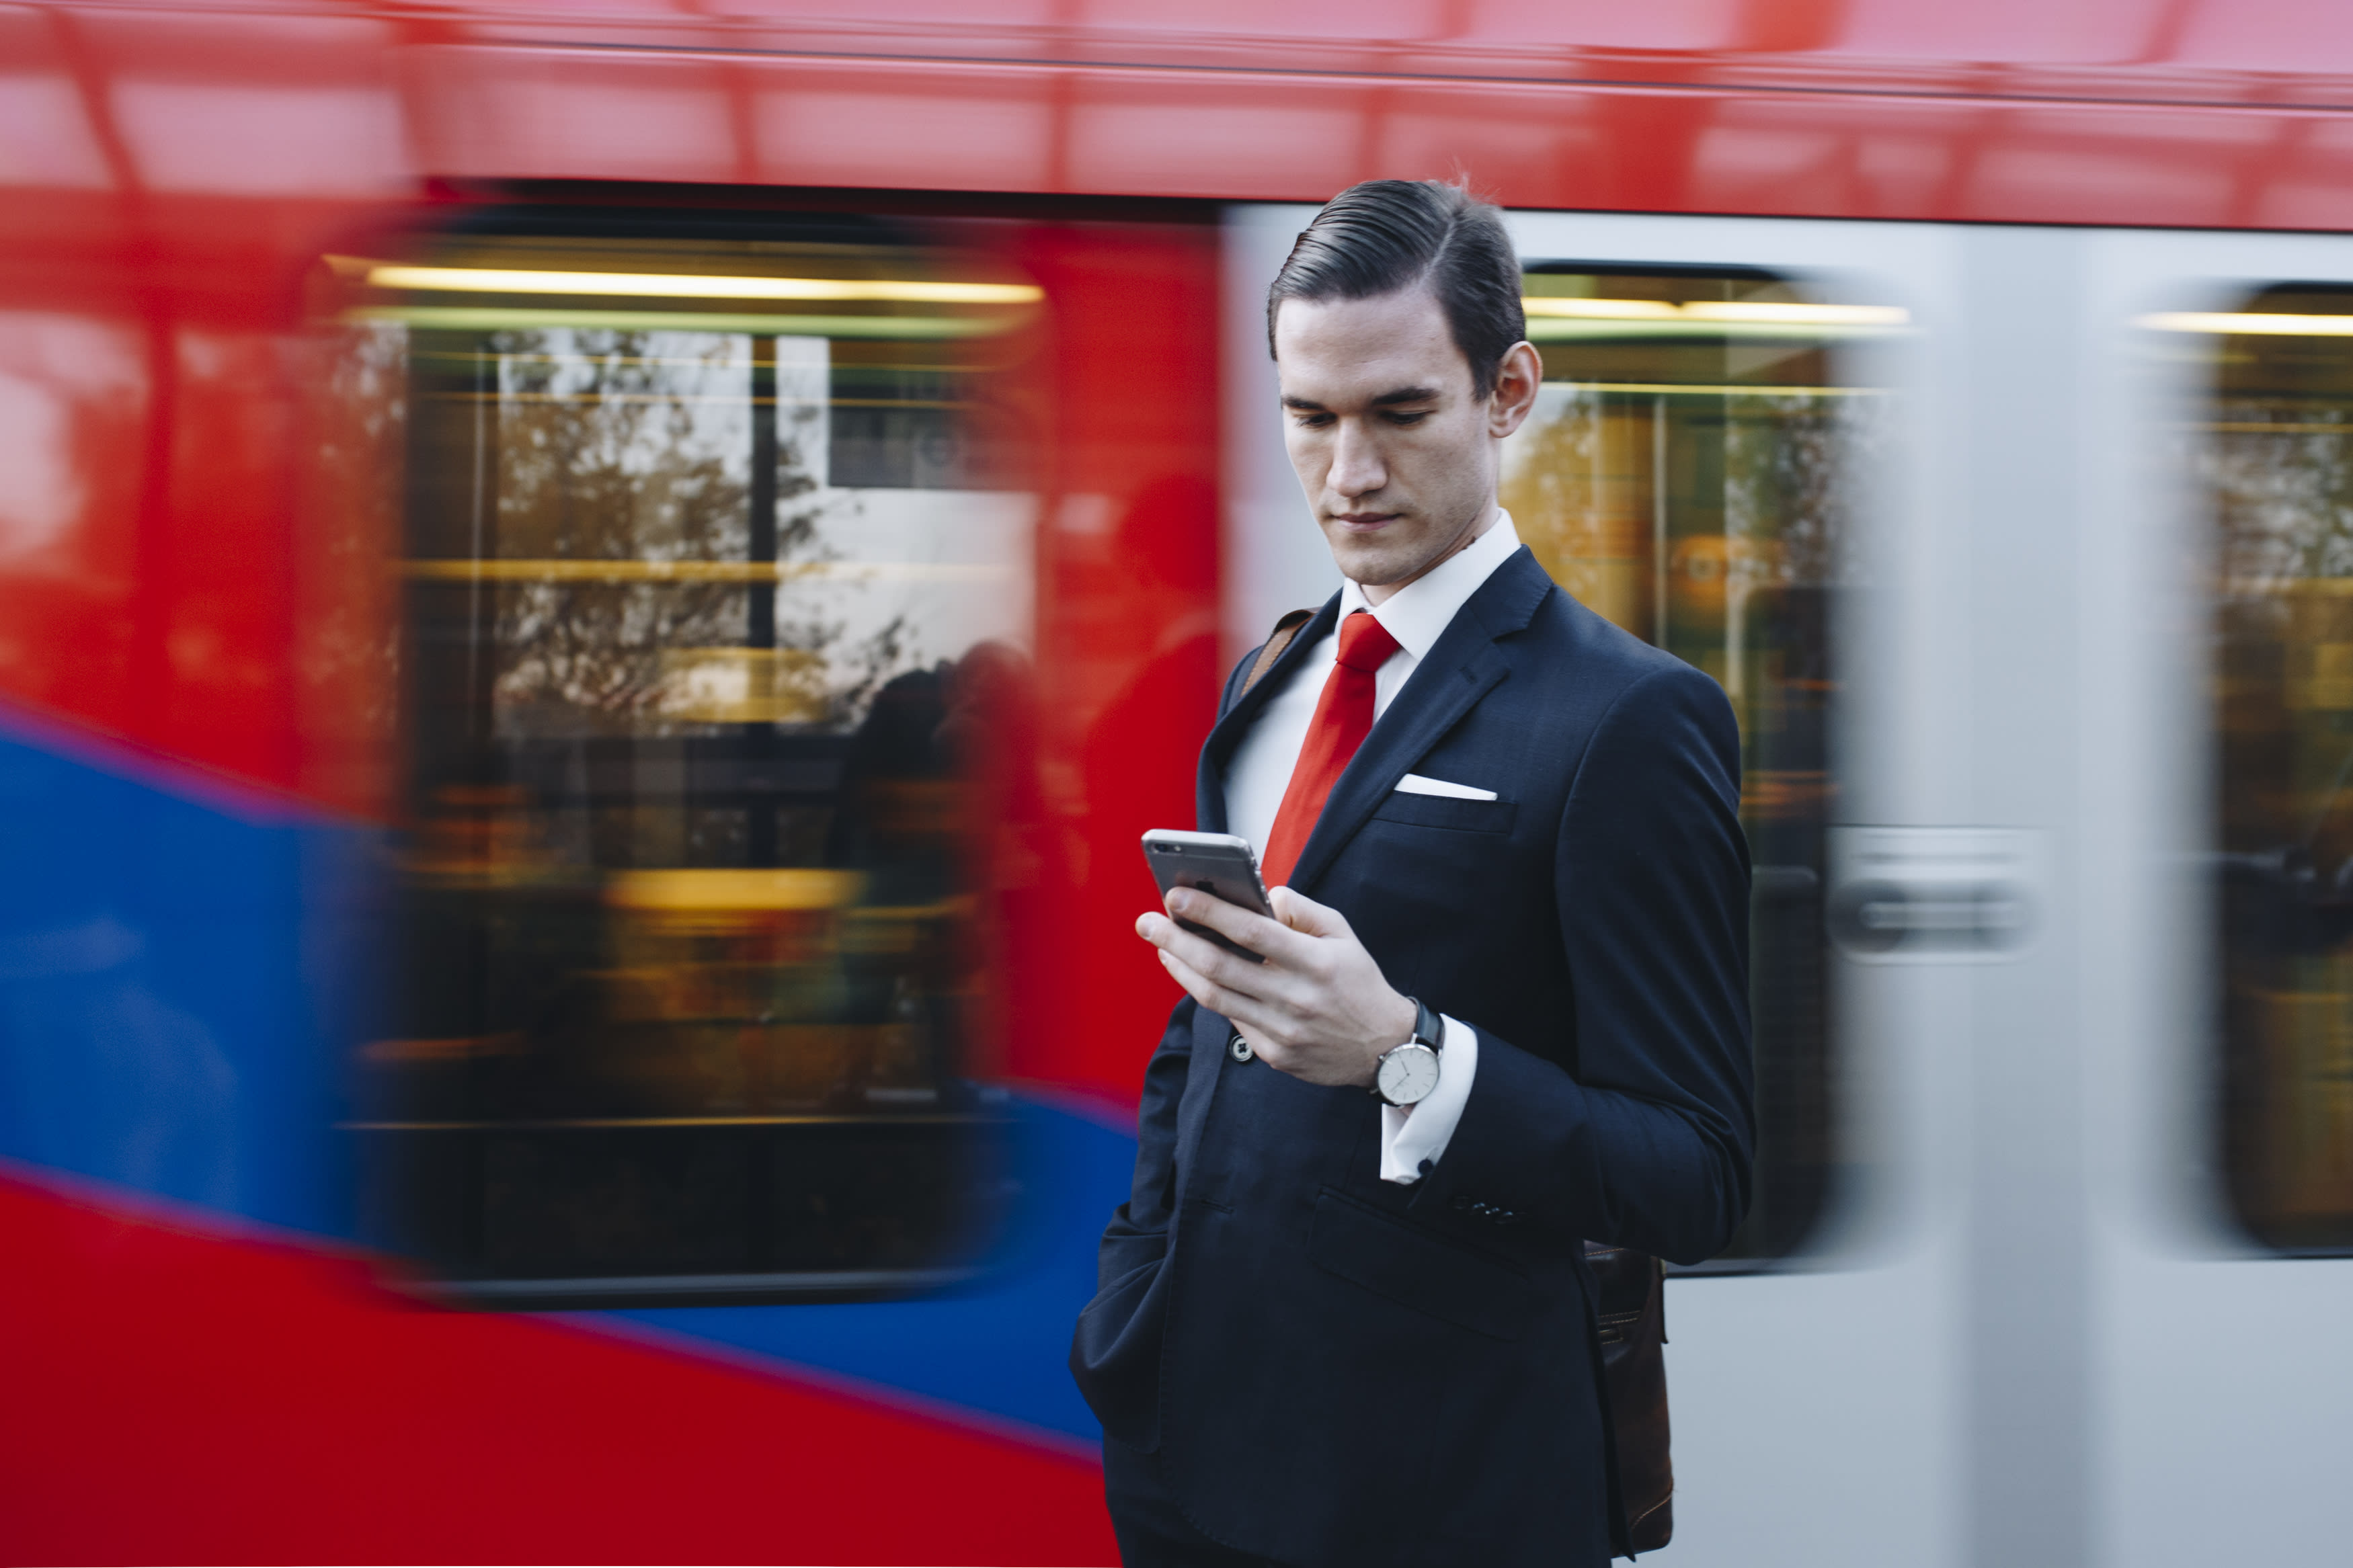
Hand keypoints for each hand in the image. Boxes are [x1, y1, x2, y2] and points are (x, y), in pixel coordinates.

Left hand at [1137, 884, 1416, 1088]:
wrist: (1385, 1049)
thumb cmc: (1358, 981)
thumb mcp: (1342, 934)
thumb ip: (1301, 910)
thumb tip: (1259, 896)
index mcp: (1315, 962)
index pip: (1251, 932)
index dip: (1209, 912)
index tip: (1175, 895)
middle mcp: (1295, 998)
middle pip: (1220, 967)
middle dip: (1175, 940)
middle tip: (1147, 921)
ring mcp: (1281, 1030)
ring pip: (1214, 996)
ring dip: (1180, 967)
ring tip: (1162, 944)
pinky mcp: (1273, 1053)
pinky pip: (1230, 1017)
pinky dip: (1206, 991)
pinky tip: (1191, 972)